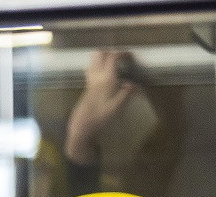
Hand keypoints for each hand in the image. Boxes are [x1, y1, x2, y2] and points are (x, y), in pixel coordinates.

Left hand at [65, 50, 139, 164]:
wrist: (82, 125)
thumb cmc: (101, 116)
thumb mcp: (118, 106)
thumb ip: (127, 93)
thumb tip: (134, 84)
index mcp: (106, 78)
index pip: (112, 57)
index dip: (121, 53)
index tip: (130, 55)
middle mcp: (96, 76)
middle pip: (99, 54)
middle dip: (110, 52)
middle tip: (120, 58)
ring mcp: (89, 81)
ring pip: (92, 61)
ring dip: (102, 58)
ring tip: (113, 65)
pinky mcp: (86, 87)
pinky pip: (91, 70)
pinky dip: (98, 67)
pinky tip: (105, 76)